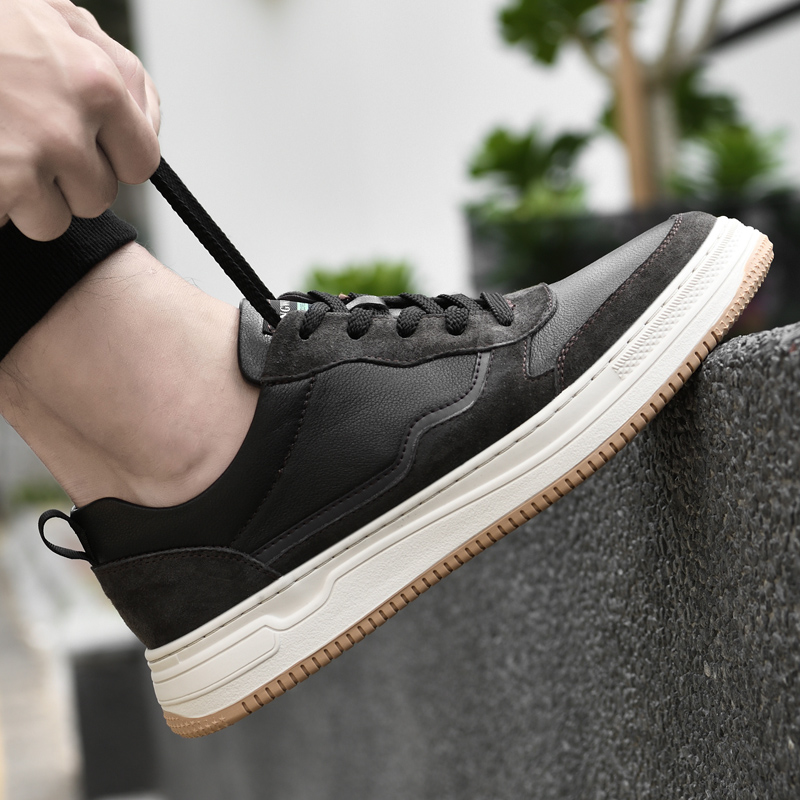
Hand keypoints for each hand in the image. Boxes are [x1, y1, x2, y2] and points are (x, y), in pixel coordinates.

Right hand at [0, 0, 160, 239]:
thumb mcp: (47, 14)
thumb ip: (104, 60)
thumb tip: (143, 111)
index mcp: (96, 83)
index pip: (142, 162)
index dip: (115, 162)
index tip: (92, 153)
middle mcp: (69, 129)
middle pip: (97, 196)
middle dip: (66, 181)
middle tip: (23, 143)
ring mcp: (26, 163)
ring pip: (54, 220)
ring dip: (26, 199)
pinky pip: (10, 223)